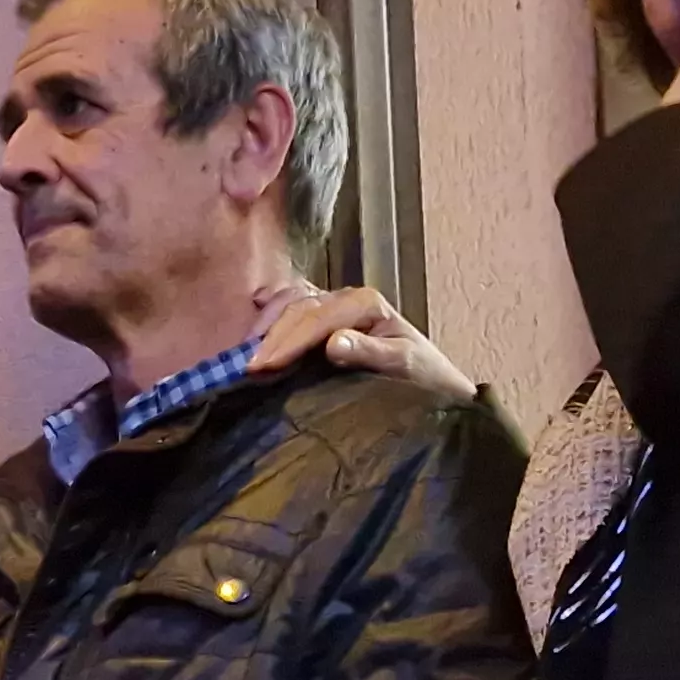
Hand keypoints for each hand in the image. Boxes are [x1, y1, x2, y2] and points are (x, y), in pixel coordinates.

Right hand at [244, 285, 475, 402]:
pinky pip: (293, 304)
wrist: (435, 381)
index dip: (288, 340)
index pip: (317, 317)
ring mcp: (335, 305)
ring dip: (267, 324)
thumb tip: (332, 343)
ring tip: (245, 351)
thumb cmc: (423, 376)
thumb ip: (371, 353)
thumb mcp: (404, 365)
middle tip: (246, 366)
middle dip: (271, 336)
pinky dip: (271, 309)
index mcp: (366, 303)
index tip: (263, 366)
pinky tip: (255, 313)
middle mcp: (347, 298)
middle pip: (299, 308)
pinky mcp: (327, 316)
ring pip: (292, 302)